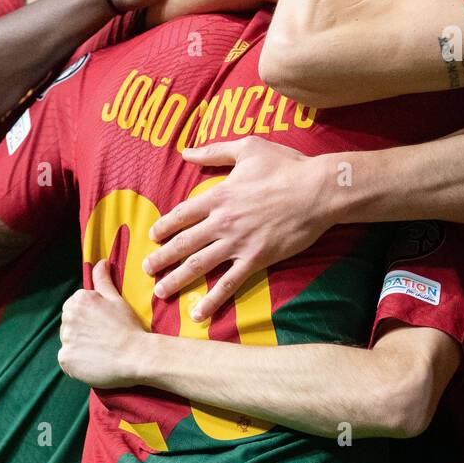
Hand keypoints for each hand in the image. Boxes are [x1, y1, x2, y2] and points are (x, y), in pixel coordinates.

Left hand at [58, 259, 148, 388]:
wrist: (135, 355)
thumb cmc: (128, 326)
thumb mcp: (116, 298)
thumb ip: (103, 279)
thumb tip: (100, 261)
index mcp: (78, 300)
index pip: (75, 306)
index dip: (90, 315)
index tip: (103, 322)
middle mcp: (68, 317)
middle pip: (70, 323)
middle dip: (82, 328)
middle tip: (103, 335)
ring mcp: (65, 339)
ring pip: (69, 341)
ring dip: (80, 344)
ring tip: (101, 349)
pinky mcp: (65, 359)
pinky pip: (68, 359)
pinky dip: (78, 361)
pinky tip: (94, 359)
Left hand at [144, 138, 346, 320]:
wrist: (318, 190)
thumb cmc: (287, 166)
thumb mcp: (249, 148)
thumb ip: (215, 151)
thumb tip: (186, 152)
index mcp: (219, 195)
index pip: (182, 214)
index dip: (164, 226)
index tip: (152, 236)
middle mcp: (222, 221)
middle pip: (183, 243)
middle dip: (161, 258)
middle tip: (145, 269)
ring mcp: (238, 243)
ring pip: (198, 265)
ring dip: (176, 280)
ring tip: (160, 291)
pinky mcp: (257, 259)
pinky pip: (229, 283)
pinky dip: (212, 300)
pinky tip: (198, 314)